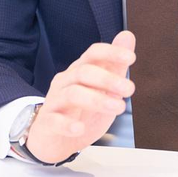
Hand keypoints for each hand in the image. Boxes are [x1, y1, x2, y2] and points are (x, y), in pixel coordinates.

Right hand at [24, 31, 136, 162]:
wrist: (54, 141)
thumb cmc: (80, 113)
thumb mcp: (102, 90)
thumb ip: (115, 66)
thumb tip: (127, 35)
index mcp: (79, 72)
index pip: (92, 54)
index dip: (111, 52)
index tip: (131, 57)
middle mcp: (65, 82)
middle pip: (83, 72)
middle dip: (108, 78)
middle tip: (129, 89)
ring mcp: (54, 101)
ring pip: (72, 94)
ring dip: (97, 100)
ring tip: (118, 108)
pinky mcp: (46, 123)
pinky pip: (54, 120)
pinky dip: (67, 124)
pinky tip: (79, 128)